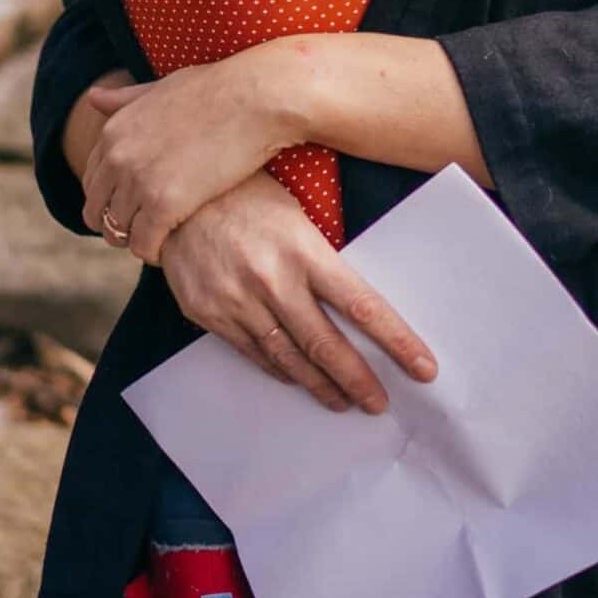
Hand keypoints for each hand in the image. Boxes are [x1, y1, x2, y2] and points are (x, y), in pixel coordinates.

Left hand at [81, 45, 305, 262]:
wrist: (255, 98)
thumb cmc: (218, 89)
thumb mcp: (162, 88)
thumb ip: (125, 99)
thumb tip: (92, 97)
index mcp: (114, 131)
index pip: (91, 180)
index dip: (111, 198)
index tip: (135, 205)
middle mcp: (117, 158)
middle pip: (96, 211)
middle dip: (118, 223)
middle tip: (146, 229)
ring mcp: (138, 182)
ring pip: (117, 233)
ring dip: (136, 240)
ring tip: (161, 240)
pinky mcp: (163, 205)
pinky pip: (144, 245)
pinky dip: (155, 252)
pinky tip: (173, 248)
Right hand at [162, 172, 437, 413]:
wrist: (174, 193)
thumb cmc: (247, 193)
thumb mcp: (297, 213)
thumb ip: (322, 258)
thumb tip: (354, 305)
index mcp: (304, 249)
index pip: (361, 305)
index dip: (396, 341)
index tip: (423, 367)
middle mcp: (272, 279)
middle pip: (326, 344)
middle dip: (358, 380)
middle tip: (379, 404)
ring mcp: (236, 300)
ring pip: (288, 358)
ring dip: (320, 386)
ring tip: (342, 402)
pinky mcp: (208, 312)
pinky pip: (252, 353)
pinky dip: (280, 370)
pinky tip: (298, 379)